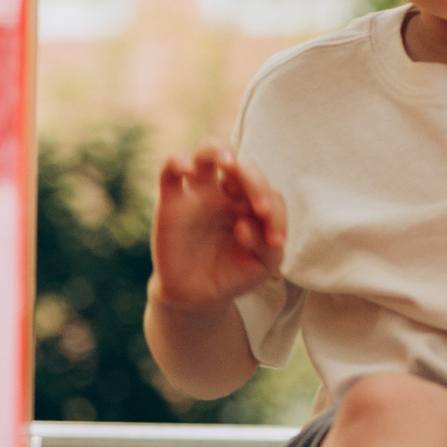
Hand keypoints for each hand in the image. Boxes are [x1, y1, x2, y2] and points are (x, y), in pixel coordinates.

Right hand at [151, 144, 285, 305]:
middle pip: (242, 167)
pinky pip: (169, 170)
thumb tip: (243, 225)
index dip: (277, 213)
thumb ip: (268, 247)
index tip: (276, 241)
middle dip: (256, 182)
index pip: (270, 193)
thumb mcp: (263, 266)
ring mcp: (198, 195)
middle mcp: (226, 194)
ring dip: (219, 151)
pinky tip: (187, 168)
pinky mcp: (171, 202)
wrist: (197, 295)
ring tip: (229, 164)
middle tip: (262, 209)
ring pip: (206, 152)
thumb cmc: (233, 274)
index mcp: (252, 205)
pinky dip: (176, 162)